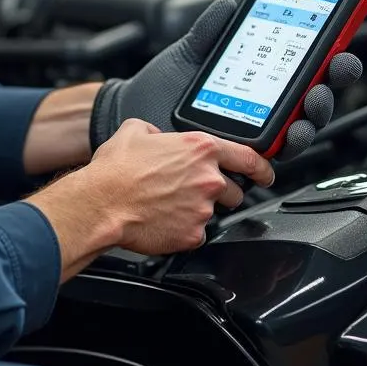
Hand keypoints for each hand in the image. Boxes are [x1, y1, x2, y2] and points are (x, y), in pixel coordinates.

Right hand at [28, 119, 274, 273]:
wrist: (100, 203)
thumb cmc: (115, 170)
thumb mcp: (134, 131)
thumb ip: (156, 131)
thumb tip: (158, 137)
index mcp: (199, 148)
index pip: (248, 157)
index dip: (262, 167)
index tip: (266, 174)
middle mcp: (207, 178)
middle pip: (234, 190)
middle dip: (219, 192)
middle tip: (192, 191)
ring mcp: (203, 209)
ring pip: (212, 212)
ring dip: (198, 210)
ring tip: (169, 206)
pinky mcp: (192, 234)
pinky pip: (196, 233)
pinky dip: (183, 229)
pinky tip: (163, 221)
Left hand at [89, 0, 362, 161]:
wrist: (132, 112)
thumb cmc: (163, 85)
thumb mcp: (189, 52)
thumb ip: (211, 31)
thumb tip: (228, 5)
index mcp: (261, 81)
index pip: (306, 72)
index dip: (331, 62)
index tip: (342, 51)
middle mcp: (264, 111)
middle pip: (311, 105)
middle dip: (326, 92)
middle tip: (327, 80)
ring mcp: (252, 137)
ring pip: (295, 135)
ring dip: (308, 123)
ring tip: (305, 110)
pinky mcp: (236, 160)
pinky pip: (264, 161)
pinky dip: (275, 148)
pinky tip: (275, 137)